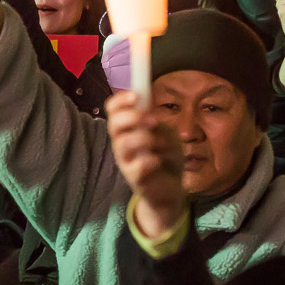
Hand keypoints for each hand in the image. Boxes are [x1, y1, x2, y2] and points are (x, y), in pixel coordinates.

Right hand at [106, 91, 187, 240]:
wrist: (170, 189)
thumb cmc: (166, 158)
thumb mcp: (168, 135)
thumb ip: (158, 124)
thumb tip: (150, 112)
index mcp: (127, 128)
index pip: (113, 109)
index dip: (121, 100)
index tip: (136, 95)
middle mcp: (121, 142)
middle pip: (113, 124)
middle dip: (133, 117)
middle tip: (153, 120)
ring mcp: (125, 160)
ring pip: (124, 143)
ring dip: (146, 139)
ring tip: (161, 145)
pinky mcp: (133, 178)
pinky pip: (139, 165)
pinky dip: (153, 161)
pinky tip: (159, 163)